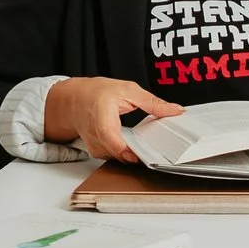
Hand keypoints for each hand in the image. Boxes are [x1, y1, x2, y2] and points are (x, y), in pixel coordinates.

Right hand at [42, 76, 181, 162]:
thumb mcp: (127, 89)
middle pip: (119, 153)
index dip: (129, 151)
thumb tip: (176, 110)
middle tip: (160, 152)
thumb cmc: (96, 92)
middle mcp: (96, 136)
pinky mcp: (98, 151)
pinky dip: (127, 153)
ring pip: (118, 158)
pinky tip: (138, 148)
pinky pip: (115, 156)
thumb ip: (152, 102)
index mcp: (102, 118)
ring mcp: (95, 146)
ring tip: (152, 149)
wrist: (73, 99)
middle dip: (140, 154)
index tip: (145, 155)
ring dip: (135, 155)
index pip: (113, 140)